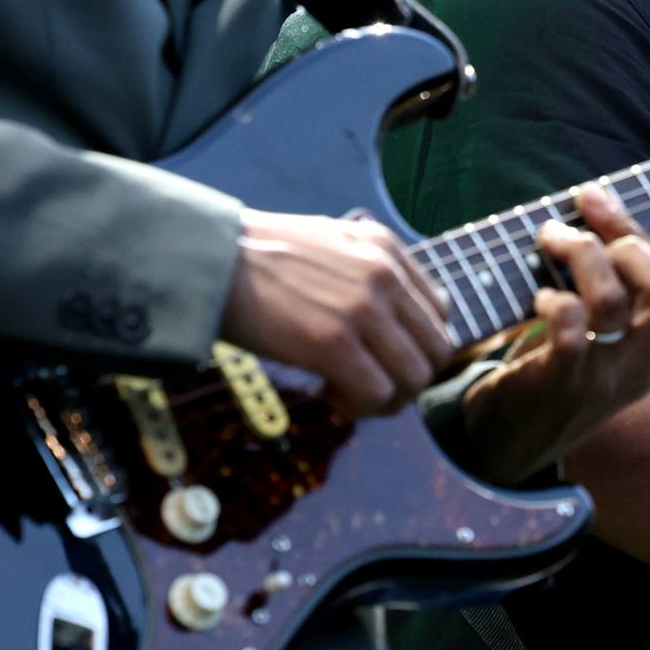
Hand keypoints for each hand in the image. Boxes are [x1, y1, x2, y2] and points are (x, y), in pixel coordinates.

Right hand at [221, 208, 453, 420]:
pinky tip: (326, 394)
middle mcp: (385, 274)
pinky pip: (376, 395)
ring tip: (348, 394)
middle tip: (368, 386)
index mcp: (386, 247)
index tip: (379, 356)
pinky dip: (358, 407)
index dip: (414, 345)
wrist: (209, 259)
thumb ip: (368, 271)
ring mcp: (363, 309)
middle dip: (407, 379)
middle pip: (436, 351)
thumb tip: (391, 320)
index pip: (439, 312)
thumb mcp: (330, 242)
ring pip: (414, 379)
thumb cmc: (259, 258)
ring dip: (386, 399)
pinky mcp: (334, 343)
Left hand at [458, 184, 649, 482]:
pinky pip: (570, 330)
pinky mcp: (560, 386)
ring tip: (546, 244)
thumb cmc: (550, 371)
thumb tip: (590, 207)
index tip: (591, 197)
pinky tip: (539, 299)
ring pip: (611, 300)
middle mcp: (641, 365)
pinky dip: (554, 300)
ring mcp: (603, 379)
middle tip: (573, 232)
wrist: (506, 447)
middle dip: (623, 243)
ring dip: (577, 258)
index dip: (631, 229)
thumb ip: (607, 284)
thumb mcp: (596, 334)